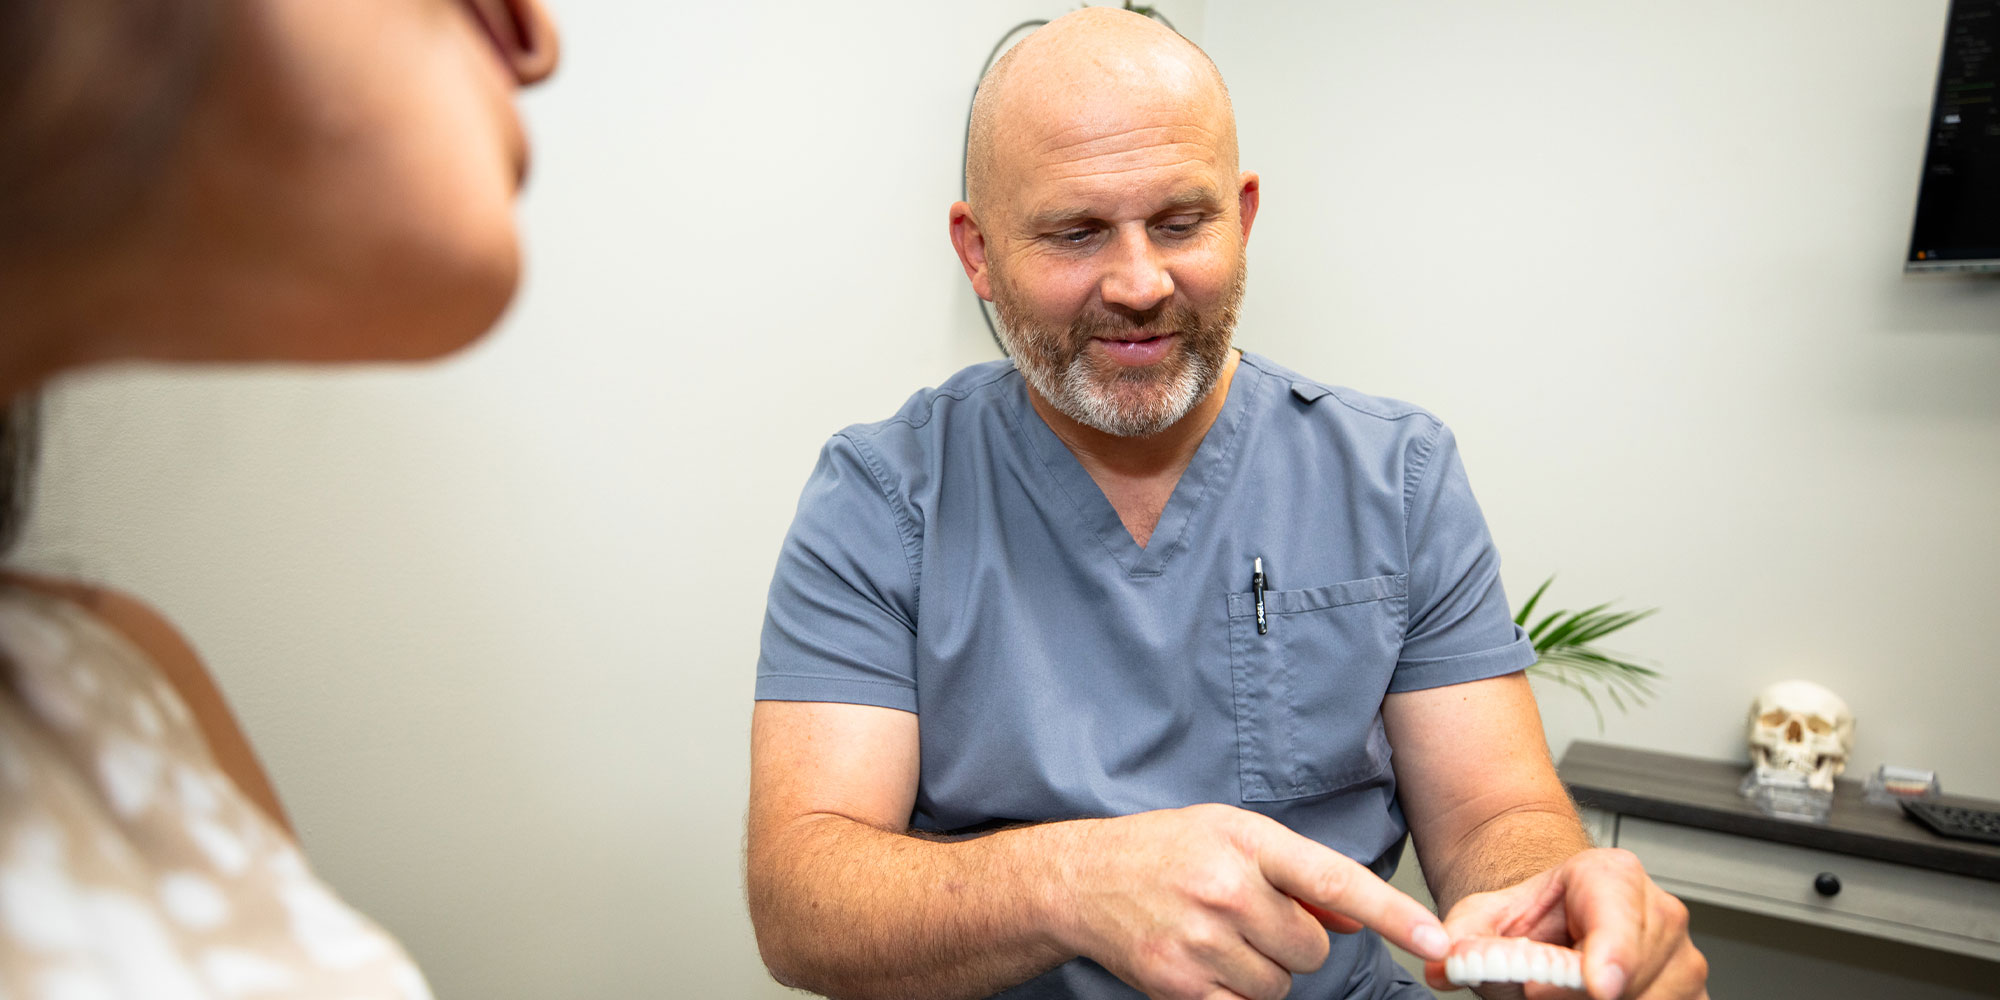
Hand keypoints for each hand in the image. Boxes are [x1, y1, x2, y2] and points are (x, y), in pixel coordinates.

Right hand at [1049, 803, 1450, 999]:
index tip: (1435, 940)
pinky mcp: (1178, 985)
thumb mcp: (1232, 835)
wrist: (1079, 880)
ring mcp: (1200, 941)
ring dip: (1262, 970)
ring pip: (1280, 985)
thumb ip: (1298, 873)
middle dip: (1291, 941)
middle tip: (1248, 917)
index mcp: (1247, 842)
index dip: (1391, 913)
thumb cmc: (1165, 850)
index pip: (1335, 879)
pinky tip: (1204, 962)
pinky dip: (1234, 993)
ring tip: (1219, 936)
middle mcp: (1226, 890)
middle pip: (1312, 948)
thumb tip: (1355, 915)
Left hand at [1422, 848, 1707, 998]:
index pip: (1618, 924)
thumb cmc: (1533, 919)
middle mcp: (1660, 914)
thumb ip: (1462, 939)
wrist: (1556, 924)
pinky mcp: (1691, 995)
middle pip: (1635, 975)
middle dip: (1583, 997)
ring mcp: (1683, 960)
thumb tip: (1442, 965)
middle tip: (1536, 992)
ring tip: (1557, 991)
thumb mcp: (1486, 919)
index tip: (1595, 984)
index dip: (1608, 959)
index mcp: (1612, 877)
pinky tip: (1587, 999)